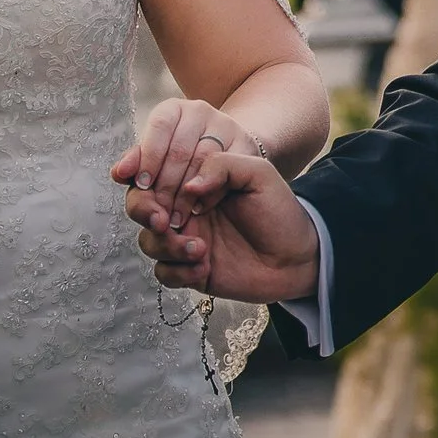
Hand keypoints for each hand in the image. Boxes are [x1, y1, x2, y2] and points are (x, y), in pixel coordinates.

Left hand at [112, 97, 257, 234]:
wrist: (225, 156)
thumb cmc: (182, 162)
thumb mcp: (157, 159)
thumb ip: (137, 164)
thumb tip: (119, 173)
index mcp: (173, 109)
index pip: (160, 126)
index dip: (149, 156)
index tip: (141, 185)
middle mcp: (200, 111)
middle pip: (179, 148)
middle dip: (165, 186)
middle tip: (157, 213)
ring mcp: (226, 125)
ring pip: (203, 160)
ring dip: (186, 194)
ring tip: (174, 218)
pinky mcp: (246, 144)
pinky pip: (226, 170)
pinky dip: (210, 192)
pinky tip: (199, 207)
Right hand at [124, 151, 321, 301]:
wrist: (297, 255)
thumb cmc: (279, 210)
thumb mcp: (258, 174)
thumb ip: (223, 165)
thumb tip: (189, 185)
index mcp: (196, 181)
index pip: (154, 172)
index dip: (140, 173)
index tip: (140, 179)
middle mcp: (184, 209)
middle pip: (140, 207)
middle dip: (143, 212)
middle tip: (163, 221)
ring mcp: (185, 240)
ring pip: (149, 241)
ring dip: (167, 245)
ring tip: (201, 248)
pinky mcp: (189, 270)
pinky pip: (164, 272)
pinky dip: (179, 271)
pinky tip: (205, 267)